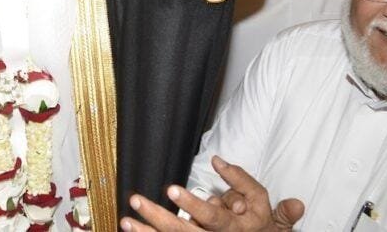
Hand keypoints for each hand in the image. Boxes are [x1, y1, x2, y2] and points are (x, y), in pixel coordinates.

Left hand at [120, 156, 303, 231]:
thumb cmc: (260, 223)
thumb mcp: (261, 201)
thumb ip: (243, 181)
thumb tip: (217, 160)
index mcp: (232, 227)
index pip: (211, 217)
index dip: (192, 205)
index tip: (171, 189)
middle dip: (157, 218)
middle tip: (137, 201)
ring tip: (125, 221)